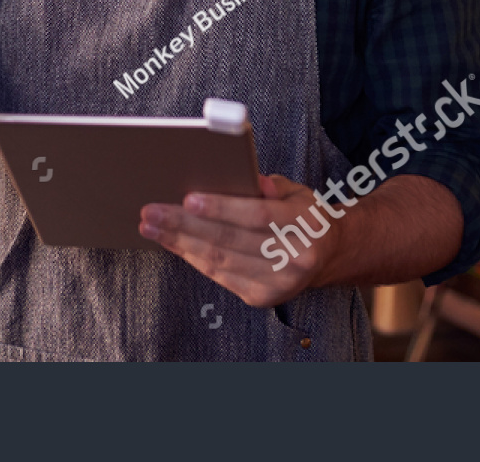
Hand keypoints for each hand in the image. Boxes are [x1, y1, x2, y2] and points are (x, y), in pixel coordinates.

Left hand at [139, 175, 338, 308]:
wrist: (328, 255)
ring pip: (220, 260)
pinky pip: (219, 275)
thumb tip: (250, 180)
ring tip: (151, 227)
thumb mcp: (296, 191)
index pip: (257, 215)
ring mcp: (278, 283)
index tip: (188, 199)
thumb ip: (271, 185)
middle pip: (230, 240)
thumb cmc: (302, 215)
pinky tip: (173, 243)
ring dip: (179, 243)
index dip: (221, 208)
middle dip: (184, 225)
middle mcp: (294, 258)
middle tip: (151, 212)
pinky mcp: (262, 297)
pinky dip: (192, 257)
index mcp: (305, 225)